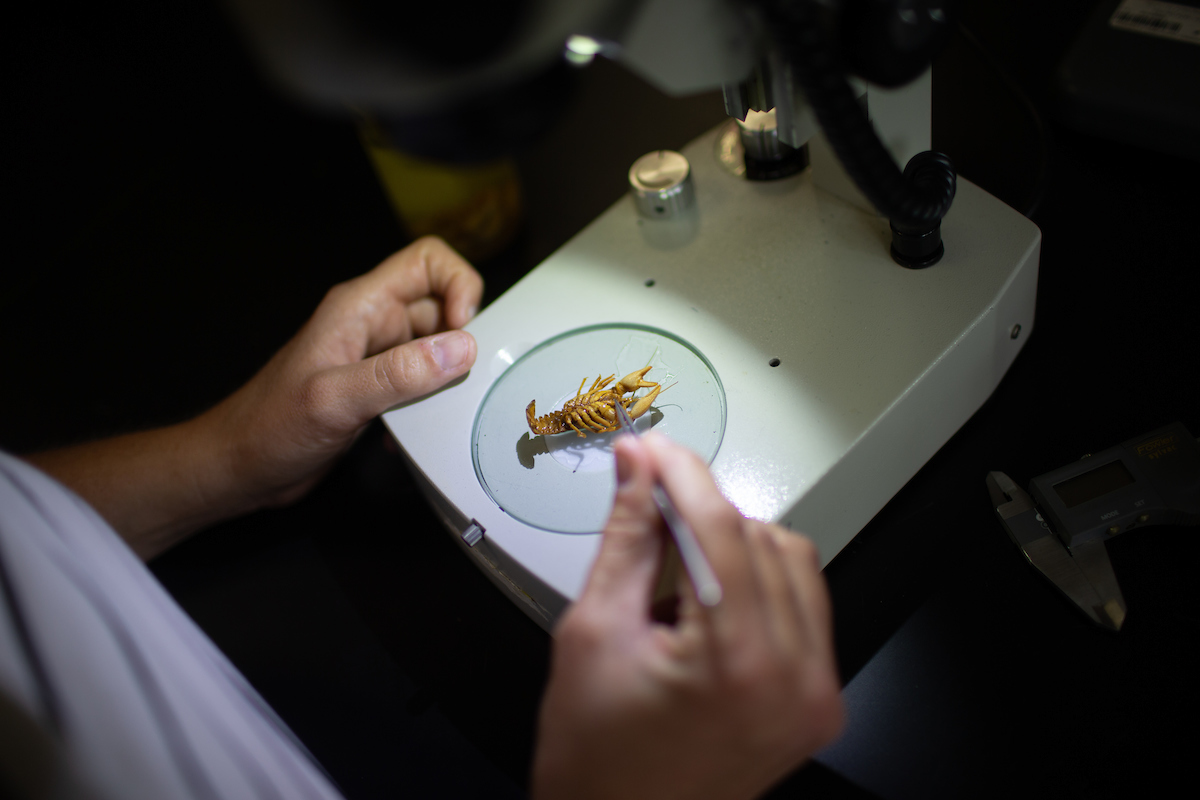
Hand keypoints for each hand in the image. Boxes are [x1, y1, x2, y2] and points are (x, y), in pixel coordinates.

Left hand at [27, 237, 481, 556]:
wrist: (238, 469)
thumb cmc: (272, 427)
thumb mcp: (336, 400)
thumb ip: (399, 374)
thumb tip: (465, 348)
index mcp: (360, 307)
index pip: (428, 262)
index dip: (459, 285)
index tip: (466, 333)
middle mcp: (372, 325)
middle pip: (441, 307)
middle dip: (462, 341)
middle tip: (465, 382)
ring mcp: (375, 359)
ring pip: (435, 350)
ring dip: (448, 379)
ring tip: (445, 411)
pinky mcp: (376, 392)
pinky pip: (421, 385)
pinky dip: (429, 405)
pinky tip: (414, 434)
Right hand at [532, 433, 842, 799]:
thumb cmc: (595, 760)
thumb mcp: (594, 632)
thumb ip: (626, 536)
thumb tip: (637, 467)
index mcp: (735, 663)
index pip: (719, 528)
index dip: (681, 476)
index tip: (654, 451)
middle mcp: (794, 679)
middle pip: (759, 537)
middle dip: (701, 514)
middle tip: (648, 511)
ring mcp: (815, 695)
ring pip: (792, 561)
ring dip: (735, 545)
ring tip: (678, 580)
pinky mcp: (819, 703)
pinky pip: (805, 605)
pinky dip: (761, 583)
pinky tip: (713, 604)